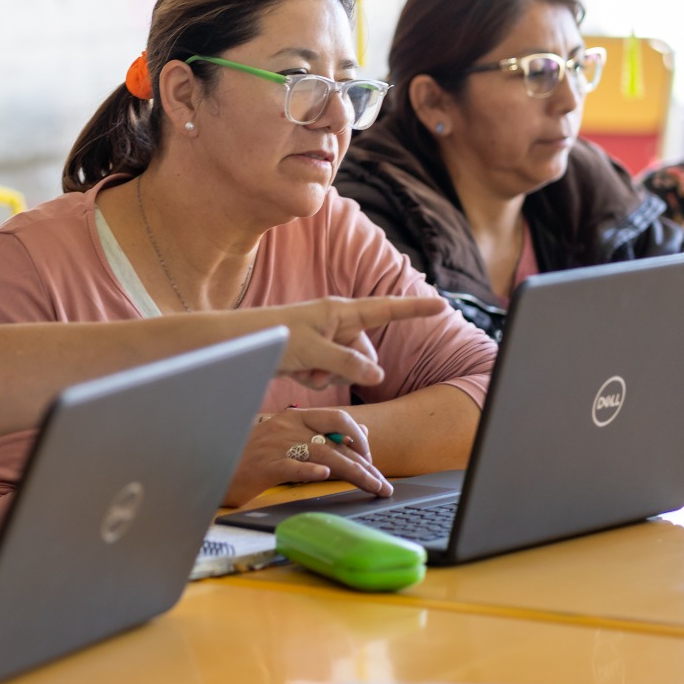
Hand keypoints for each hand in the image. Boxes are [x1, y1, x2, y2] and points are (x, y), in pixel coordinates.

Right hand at [223, 407, 392, 506]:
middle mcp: (287, 427)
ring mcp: (274, 445)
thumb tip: (361, 431)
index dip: (362, 439)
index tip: (373, 461)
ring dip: (353, 473)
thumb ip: (321, 434)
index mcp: (293, 417)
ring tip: (372, 488)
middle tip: (382, 484)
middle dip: (365, 462)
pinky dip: (309, 471)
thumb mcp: (287, 441)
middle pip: (336, 439)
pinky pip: (290, 466)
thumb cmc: (251, 458)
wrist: (212, 468)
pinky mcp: (263, 466)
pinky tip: (325, 478)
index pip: (338, 420)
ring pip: (323, 455)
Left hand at [269, 295, 447, 389]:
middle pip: (367, 354)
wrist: (240, 345)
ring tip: (303, 367)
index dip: (414, 309)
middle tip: (319, 366)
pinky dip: (315, 378)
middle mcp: (337, 323)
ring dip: (329, 375)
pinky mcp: (314, 356)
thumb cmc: (275, 336)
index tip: (443, 304)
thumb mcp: (314, 350)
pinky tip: (296, 372)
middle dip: (351, 368)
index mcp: (340, 311)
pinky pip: (329, 375)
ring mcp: (326, 341)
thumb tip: (378, 375)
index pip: (386, 309)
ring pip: (348, 369)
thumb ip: (348, 362)